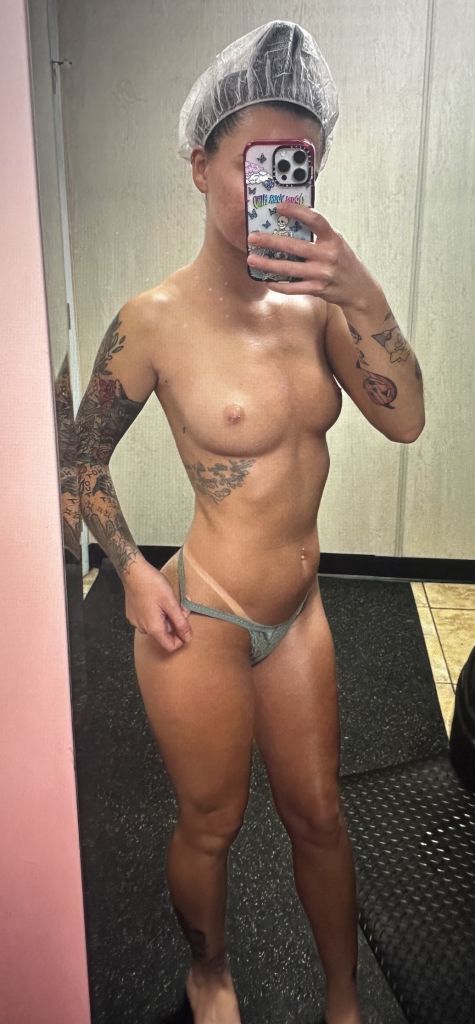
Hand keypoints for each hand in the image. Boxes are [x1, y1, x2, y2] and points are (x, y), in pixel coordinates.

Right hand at [123, 560, 191, 651]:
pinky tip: (157, 600)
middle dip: (175, 623)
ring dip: (166, 617)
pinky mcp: (133, 614)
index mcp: (153, 628)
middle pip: (164, 635)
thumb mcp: (171, 603)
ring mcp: (136, 621)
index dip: (181, 638)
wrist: (133, 571)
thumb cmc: (152, 584)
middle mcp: (143, 628)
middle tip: (179, 606)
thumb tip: (188, 638)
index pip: (170, 646)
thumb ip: (180, 622)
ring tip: (168, 601)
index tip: (186, 624)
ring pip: (157, 626)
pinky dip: (156, 613)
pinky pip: (148, 619)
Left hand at [247, 202, 378, 307]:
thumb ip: (319, 235)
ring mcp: (322, 274)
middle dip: (270, 241)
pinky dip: (278, 284)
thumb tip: (292, 222)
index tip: (278, 207)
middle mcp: (328, 255)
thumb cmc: (344, 263)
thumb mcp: (336, 243)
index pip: (315, 219)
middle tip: (253, 237)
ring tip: (252, 259)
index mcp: (333, 239)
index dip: (296, 211)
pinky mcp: (317, 289)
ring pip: (288, 269)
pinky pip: (292, 288)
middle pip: (294, 246)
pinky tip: (266, 280)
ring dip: (267, 264)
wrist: (359, 290)